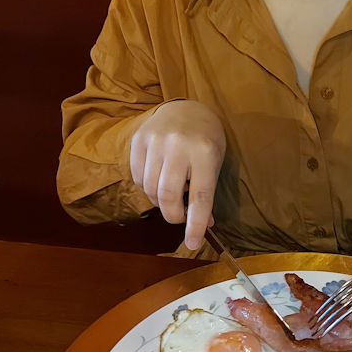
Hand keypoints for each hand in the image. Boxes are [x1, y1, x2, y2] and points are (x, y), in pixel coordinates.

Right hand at [128, 99, 225, 250]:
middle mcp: (179, 145)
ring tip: (170, 192)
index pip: (200, 196)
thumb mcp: (214, 163)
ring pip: (150, 189)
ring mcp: (156, 140)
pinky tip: (158, 178)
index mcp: (205, 153)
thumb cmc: (205, 140)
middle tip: (179, 217)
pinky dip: (146, 187)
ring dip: (159, 201)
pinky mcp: (138, 139)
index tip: (193, 243)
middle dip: (173, 215)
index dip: (195, 224)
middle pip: (168, 196)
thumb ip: (206, 192)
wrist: (185, 108)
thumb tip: (202, 226)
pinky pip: (137, 177)